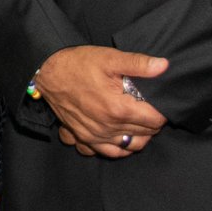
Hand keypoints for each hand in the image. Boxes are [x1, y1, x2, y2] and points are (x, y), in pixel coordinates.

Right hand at [34, 46, 169, 158]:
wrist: (47, 71)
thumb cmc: (78, 64)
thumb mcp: (110, 58)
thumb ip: (138, 64)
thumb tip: (164, 66)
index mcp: (118, 109)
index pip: (155, 121)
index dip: (163, 111)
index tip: (160, 102)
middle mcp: (108, 127)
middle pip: (145, 135)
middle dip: (152, 123)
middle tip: (149, 107)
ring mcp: (94, 135)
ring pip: (129, 147)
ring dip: (138, 137)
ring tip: (138, 122)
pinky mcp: (82, 137)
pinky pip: (106, 153)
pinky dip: (116, 148)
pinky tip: (118, 136)